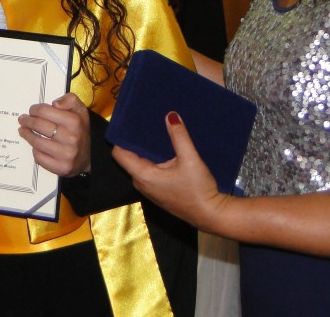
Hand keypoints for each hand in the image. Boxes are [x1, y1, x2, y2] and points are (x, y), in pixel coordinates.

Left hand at [17, 93, 90, 176]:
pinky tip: (35, 146)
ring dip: (26, 134)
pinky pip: (39, 157)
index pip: (45, 111)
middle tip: (22, 120)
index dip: (35, 109)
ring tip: (23, 131)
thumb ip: (70, 100)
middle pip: (38, 125)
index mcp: (74, 121)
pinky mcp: (61, 168)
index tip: (31, 110)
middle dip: (27, 121)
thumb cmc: (80, 130)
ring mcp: (66, 154)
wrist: (90, 157)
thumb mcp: (80, 111)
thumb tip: (55, 103)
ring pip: (36, 142)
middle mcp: (71, 138)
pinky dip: (34, 150)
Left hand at [112, 111, 230, 231]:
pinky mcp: (158, 191)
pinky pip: (149, 171)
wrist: (210, 215)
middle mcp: (141, 183)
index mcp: (143, 175)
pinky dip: (153, 160)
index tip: (128, 122)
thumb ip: (179, 136)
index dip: (121, 138)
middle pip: (129, 157)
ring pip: (140, 164)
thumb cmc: (198, 189)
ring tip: (154, 131)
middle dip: (135, 141)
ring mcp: (149, 189)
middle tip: (143, 122)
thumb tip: (170, 115)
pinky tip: (164, 149)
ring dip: (145, 151)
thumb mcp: (190, 159)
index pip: (119, 153)